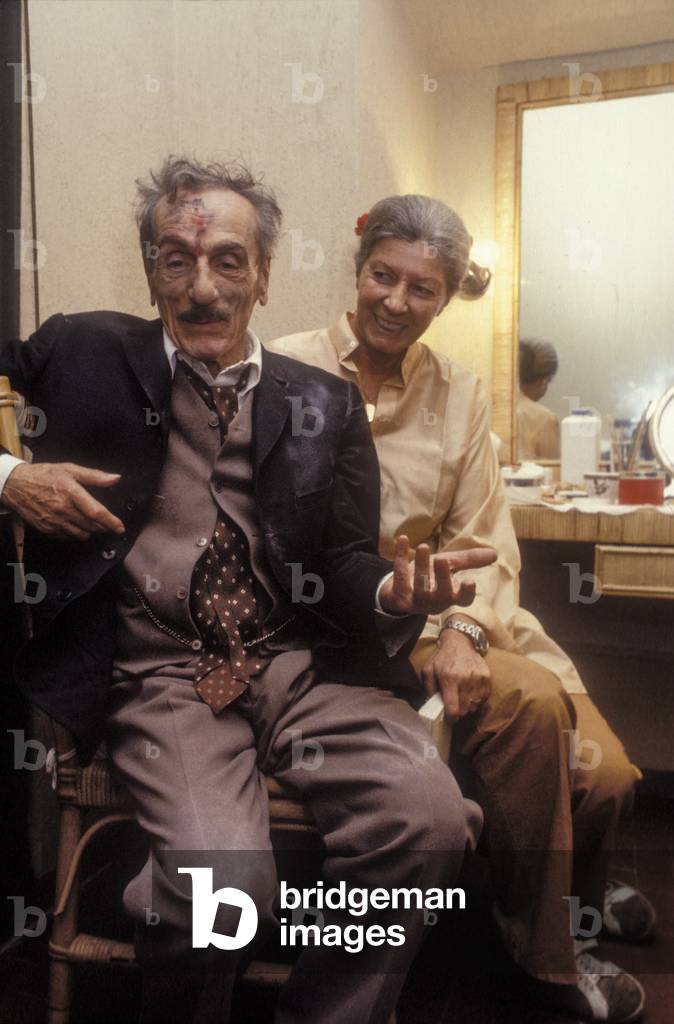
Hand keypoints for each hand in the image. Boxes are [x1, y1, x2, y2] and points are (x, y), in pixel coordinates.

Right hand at [1, 462, 124, 539]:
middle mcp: (63, 509)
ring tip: (91, 522)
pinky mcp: (47, 529)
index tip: (120, 527)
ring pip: (81, 534)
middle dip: (103, 526)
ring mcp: (54, 521)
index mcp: (70, 492)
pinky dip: (76, 533)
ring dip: (90, 530)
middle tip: (106, 522)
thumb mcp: (70, 469)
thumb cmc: (44, 475)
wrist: (16, 485)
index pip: (96, 512)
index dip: (111, 521)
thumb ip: (94, 476)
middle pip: (91, 526)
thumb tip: (115, 478)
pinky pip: (68, 537)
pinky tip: (75, 523)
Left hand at [378, 535, 496, 615]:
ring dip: (421, 566)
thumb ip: (470, 561)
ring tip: (424, 547)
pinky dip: (400, 557)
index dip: (466, 593)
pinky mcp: (399, 596)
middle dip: (442, 577)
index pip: (463, 600)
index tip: (470, 581)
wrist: (400, 591)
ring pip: (419, 586)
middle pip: (441, 594)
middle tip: (442, 560)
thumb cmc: (431, 576)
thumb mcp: (451, 566)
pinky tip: (403, 539)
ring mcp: (416, 601)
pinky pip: (399, 576)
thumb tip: (495, 553)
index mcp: (451, 596)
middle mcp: (435, 602)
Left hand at [421, 624, 490, 720]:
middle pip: (465, 709)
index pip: (453, 708)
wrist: (459, 641)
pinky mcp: (486, 676)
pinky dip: (477, 699)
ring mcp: (477, 677)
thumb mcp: (428, 670)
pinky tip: (470, 693)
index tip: (450, 719)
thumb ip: (429, 688)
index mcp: (449, 678)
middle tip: (455, 707)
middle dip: (459, 712)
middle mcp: (465, 678)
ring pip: (475, 704)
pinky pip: (484, 696)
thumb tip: (432, 704)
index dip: (451, 718)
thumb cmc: (442, 658)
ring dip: (468, 706)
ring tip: (462, 699)